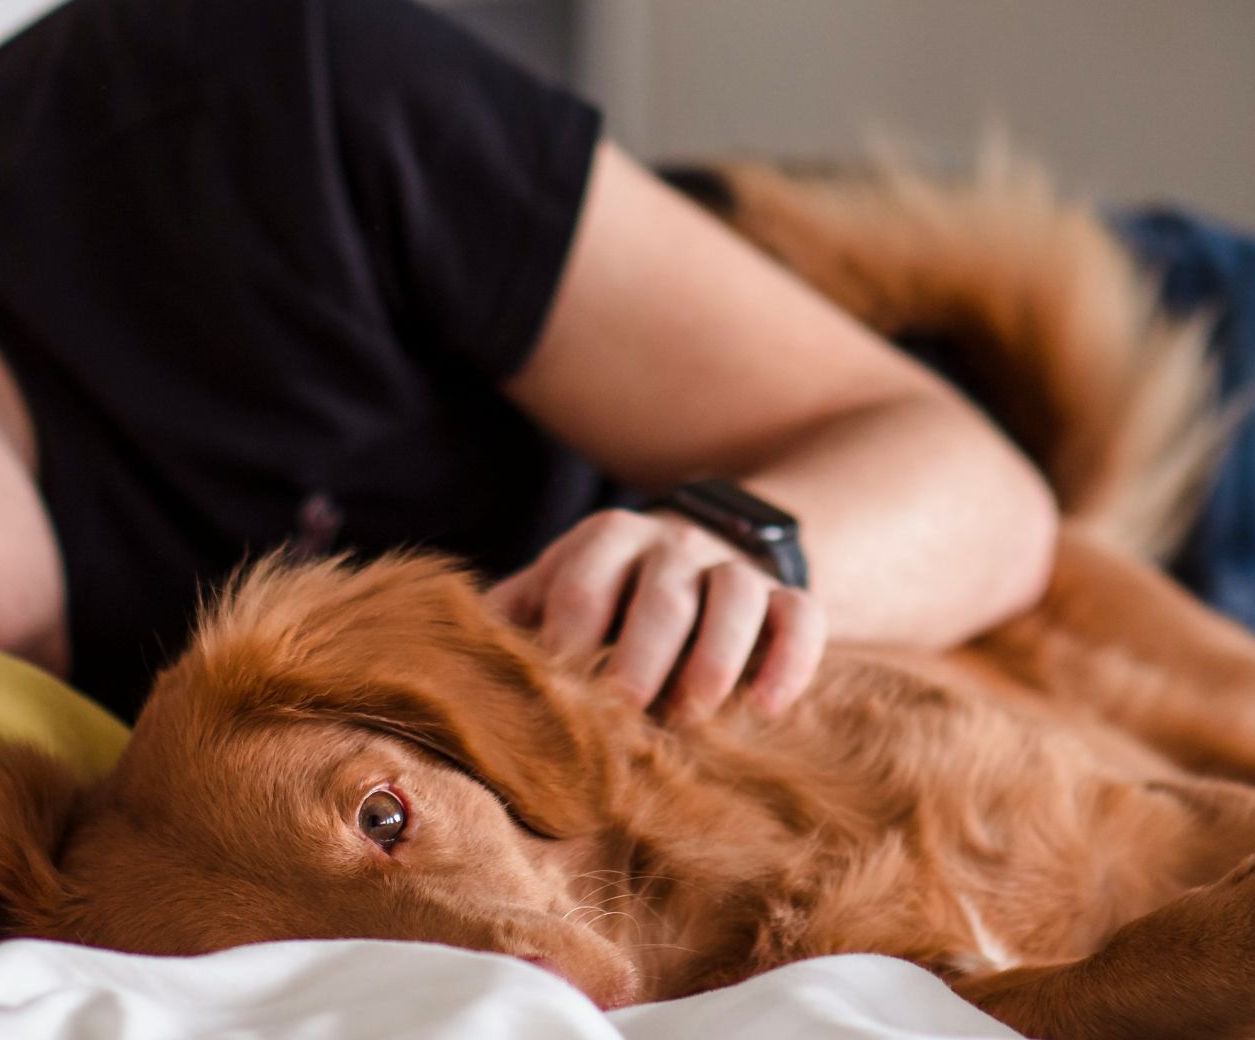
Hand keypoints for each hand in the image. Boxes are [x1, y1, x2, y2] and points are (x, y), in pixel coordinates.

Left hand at [486, 508, 825, 723]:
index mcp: (606, 539)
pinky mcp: (786, 596)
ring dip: (715, 657)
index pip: (583, 581)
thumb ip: (512, 620)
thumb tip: (453, 672)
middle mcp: (673, 545)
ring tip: (693, 715)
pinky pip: (801, 617)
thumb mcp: (554, 590)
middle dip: (641, 653)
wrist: (698, 554)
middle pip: (663, 591)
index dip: (568, 637)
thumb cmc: (606, 596)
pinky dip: (789, 661)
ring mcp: (734, 568)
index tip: (556, 690)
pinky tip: (765, 710)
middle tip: (623, 710)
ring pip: (737, 595)